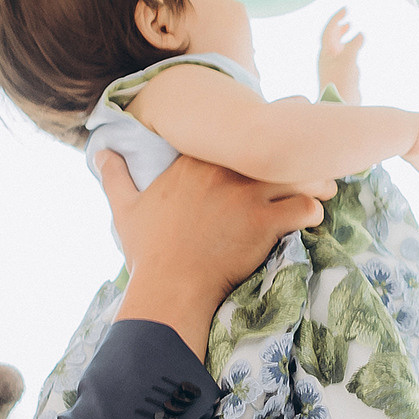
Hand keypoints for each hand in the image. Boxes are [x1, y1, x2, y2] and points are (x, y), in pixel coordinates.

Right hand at [101, 154, 326, 358]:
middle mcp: (223, 170)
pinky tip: (311, 220)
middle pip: (274, 141)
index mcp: (195, 161)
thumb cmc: (148, 253)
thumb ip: (115, 176)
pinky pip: (305, 207)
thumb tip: (98, 152)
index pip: (238, 130)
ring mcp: (245, 195)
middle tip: (309, 161)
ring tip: (320, 192)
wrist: (168, 289)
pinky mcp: (263, 223)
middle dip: (297, 148)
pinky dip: (314, 212)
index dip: (261, 133)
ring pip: (298, 171)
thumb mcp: (125, 209)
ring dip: (314, 181)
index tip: (271, 144)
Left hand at [317, 5, 364, 104]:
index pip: (329, 30)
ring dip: (343, 34)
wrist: (339, 103)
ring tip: (351, 26)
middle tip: (347, 14)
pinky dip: (350, 46)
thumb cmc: (341, 82)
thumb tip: (360, 34)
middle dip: (338, 24)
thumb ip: (353, 46)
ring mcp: (334, 65)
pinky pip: (344, 54)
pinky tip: (357, 45)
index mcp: (326, 52)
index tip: (346, 9)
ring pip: (337, 45)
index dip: (336, 18)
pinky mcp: (341, 73)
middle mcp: (328, 57)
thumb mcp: (348, 61)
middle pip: (331, 36)